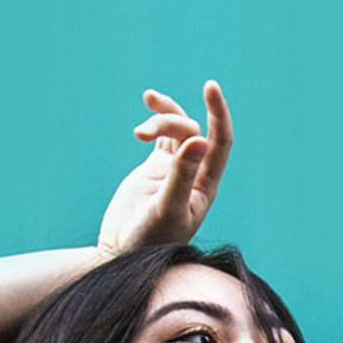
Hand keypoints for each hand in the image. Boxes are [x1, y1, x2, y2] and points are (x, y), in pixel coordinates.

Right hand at [95, 80, 233, 254]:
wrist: (122, 255)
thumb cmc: (148, 242)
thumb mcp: (166, 209)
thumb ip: (181, 176)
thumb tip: (200, 140)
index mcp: (205, 185)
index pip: (220, 142)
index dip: (218, 113)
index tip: (210, 87)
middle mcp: (194, 174)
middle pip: (192, 131)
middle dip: (170, 122)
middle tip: (142, 133)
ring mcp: (175, 169)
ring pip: (177, 130)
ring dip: (160, 121)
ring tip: (138, 133)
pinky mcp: (155, 168)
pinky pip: (163, 136)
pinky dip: (156, 119)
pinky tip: (146, 110)